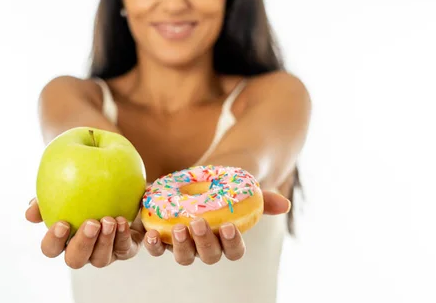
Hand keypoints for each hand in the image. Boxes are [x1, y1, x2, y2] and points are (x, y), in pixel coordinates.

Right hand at [25, 198, 144, 268]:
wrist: (121, 191)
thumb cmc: (88, 190)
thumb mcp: (68, 188)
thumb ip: (47, 197)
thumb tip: (30, 210)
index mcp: (64, 239)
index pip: (51, 248)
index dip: (54, 241)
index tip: (62, 223)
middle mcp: (83, 250)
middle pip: (75, 260)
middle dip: (82, 244)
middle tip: (91, 223)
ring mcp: (104, 253)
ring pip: (100, 259)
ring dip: (104, 240)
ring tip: (109, 220)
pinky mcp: (125, 250)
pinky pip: (124, 249)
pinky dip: (122, 236)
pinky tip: (122, 221)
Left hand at [143, 189, 290, 265]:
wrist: (203, 179)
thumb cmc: (229, 188)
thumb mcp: (245, 189)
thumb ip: (264, 198)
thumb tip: (284, 205)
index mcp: (228, 240)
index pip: (234, 251)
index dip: (232, 243)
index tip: (229, 226)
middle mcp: (207, 247)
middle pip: (208, 255)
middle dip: (203, 242)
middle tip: (199, 223)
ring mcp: (185, 243)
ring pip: (183, 256)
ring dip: (180, 245)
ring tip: (177, 228)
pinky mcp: (164, 236)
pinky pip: (158, 247)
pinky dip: (154, 243)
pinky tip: (150, 232)